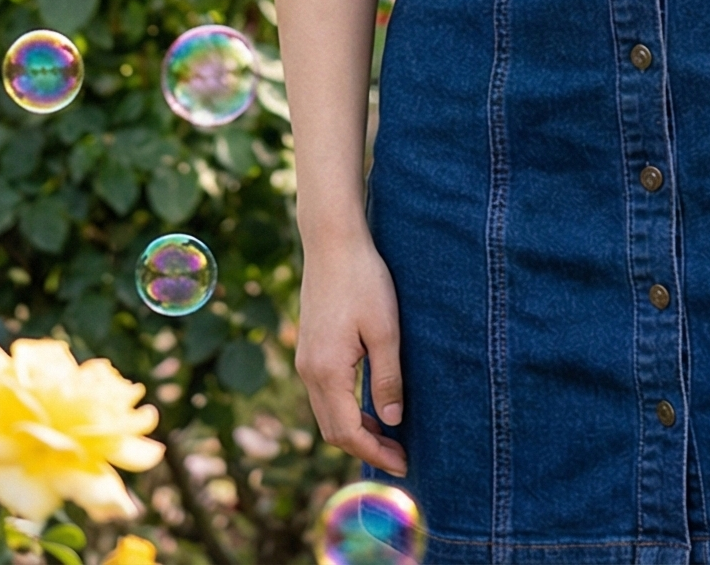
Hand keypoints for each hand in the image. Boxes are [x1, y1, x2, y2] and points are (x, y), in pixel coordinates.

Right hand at [296, 231, 408, 476]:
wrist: (333, 242)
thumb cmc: (363, 280)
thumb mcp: (385, 329)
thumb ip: (387, 378)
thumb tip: (391, 421)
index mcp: (327, 371)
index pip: (348, 433)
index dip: (375, 454)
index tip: (403, 465)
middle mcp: (309, 371)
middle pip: (333, 431)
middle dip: (365, 449)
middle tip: (400, 456)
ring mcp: (306, 360)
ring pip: (327, 414)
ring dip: (355, 431)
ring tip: (389, 436)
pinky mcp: (310, 348)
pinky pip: (325, 394)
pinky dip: (346, 410)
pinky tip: (369, 405)